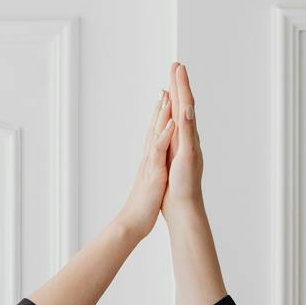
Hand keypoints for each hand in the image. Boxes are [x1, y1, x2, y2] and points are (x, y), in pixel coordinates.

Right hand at [114, 88, 174, 239]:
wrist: (133, 221)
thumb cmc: (144, 204)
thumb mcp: (151, 179)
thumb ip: (153, 165)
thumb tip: (155, 157)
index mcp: (152, 158)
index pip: (158, 130)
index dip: (163, 113)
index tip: (167, 95)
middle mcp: (150, 156)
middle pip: (156, 125)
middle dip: (163, 104)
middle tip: (167, 83)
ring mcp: (151, 162)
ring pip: (156, 132)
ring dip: (162, 113)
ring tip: (168, 93)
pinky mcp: (153, 172)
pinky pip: (159, 150)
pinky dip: (165, 135)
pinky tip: (172, 123)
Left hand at [160, 61, 202, 216]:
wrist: (183, 208)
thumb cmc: (175, 188)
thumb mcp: (170, 160)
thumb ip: (171, 145)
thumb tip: (170, 133)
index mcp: (181, 139)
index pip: (178, 110)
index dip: (176, 91)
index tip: (173, 73)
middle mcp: (188, 139)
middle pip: (184, 106)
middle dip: (181, 84)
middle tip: (177, 63)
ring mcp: (190, 146)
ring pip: (187, 116)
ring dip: (184, 94)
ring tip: (181, 74)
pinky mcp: (188, 157)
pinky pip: (187, 136)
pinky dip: (186, 121)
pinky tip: (184, 106)